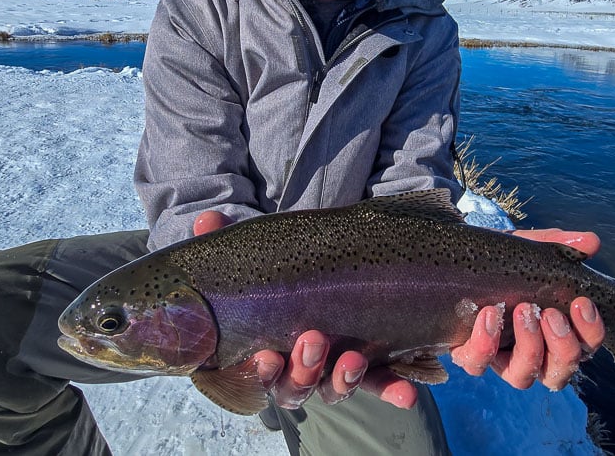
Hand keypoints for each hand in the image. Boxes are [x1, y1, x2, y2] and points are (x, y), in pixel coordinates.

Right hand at [193, 211, 416, 409]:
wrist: (315, 261)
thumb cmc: (273, 267)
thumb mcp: (252, 248)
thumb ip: (224, 238)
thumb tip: (207, 220)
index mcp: (265, 350)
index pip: (262, 374)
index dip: (263, 372)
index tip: (266, 357)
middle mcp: (299, 367)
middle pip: (297, 387)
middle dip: (304, 370)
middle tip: (313, 340)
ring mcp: (334, 367)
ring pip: (335, 388)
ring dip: (344, 379)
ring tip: (353, 358)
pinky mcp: (371, 362)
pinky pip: (382, 382)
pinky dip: (393, 389)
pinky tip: (407, 393)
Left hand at [449, 230, 605, 390]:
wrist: (459, 262)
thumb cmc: (503, 264)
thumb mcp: (529, 249)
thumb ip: (558, 245)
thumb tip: (592, 241)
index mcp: (556, 333)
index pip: (585, 346)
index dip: (590, 332)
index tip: (582, 302)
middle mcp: (533, 354)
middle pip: (559, 373)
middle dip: (562, 346)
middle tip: (550, 313)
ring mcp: (500, 359)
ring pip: (522, 378)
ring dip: (528, 348)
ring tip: (523, 311)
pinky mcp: (470, 356)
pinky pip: (478, 364)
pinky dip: (485, 344)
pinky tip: (490, 314)